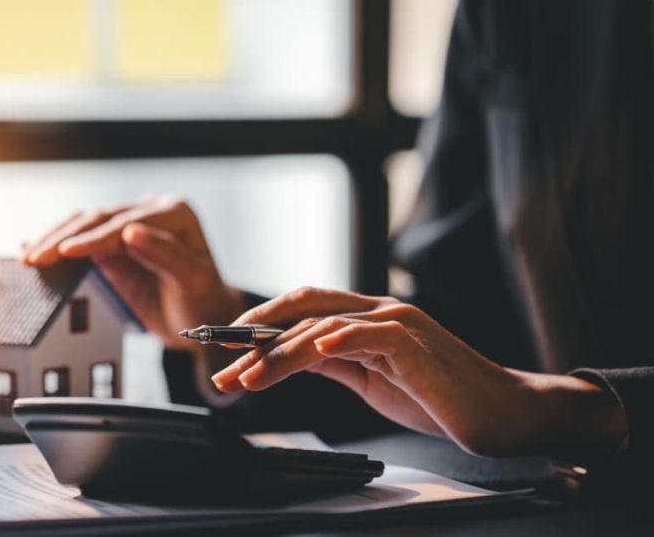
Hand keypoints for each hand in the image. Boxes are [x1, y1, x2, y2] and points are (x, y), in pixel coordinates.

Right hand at [21, 195, 244, 349]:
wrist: (202, 317)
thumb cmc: (204, 300)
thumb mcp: (193, 281)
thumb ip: (166, 255)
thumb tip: (131, 231)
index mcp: (175, 213)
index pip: (126, 223)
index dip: (94, 237)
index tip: (67, 251)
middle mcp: (150, 211)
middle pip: (99, 218)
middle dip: (64, 238)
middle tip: (36, 258)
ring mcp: (128, 225)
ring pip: (83, 225)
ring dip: (54, 239)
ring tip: (28, 257)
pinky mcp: (112, 244)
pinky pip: (80, 239)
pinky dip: (56, 244)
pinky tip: (29, 246)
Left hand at [211, 287, 627, 462]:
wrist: (502, 413)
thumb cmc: (439, 397)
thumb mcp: (371, 379)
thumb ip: (334, 362)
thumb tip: (291, 356)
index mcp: (365, 318)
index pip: (300, 310)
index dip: (259, 326)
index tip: (224, 349)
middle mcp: (377, 311)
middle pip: (302, 311)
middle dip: (255, 339)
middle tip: (221, 370)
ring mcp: (397, 324)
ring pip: (325, 324)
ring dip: (280, 351)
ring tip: (248, 376)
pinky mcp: (417, 344)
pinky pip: (372, 334)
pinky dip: (342, 337)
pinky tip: (314, 347)